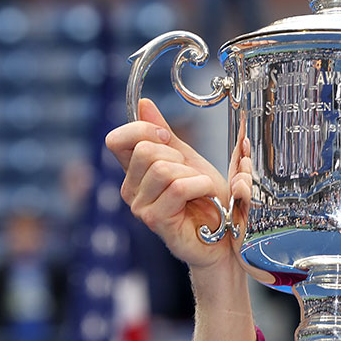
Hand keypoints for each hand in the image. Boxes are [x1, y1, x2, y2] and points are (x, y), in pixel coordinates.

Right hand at [105, 98, 239, 270]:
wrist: (224, 236)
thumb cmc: (206, 200)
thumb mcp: (188, 159)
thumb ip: (165, 135)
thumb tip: (145, 104)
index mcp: (134, 173)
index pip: (116, 140)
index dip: (143, 130)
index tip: (167, 138)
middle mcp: (130, 190)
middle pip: (145, 151)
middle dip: (178, 157)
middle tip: (192, 175)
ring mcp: (140, 207)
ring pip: (163, 169)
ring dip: (193, 175)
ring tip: (200, 190)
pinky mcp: (155, 221)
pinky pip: (178, 188)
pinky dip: (200, 186)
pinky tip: (206, 197)